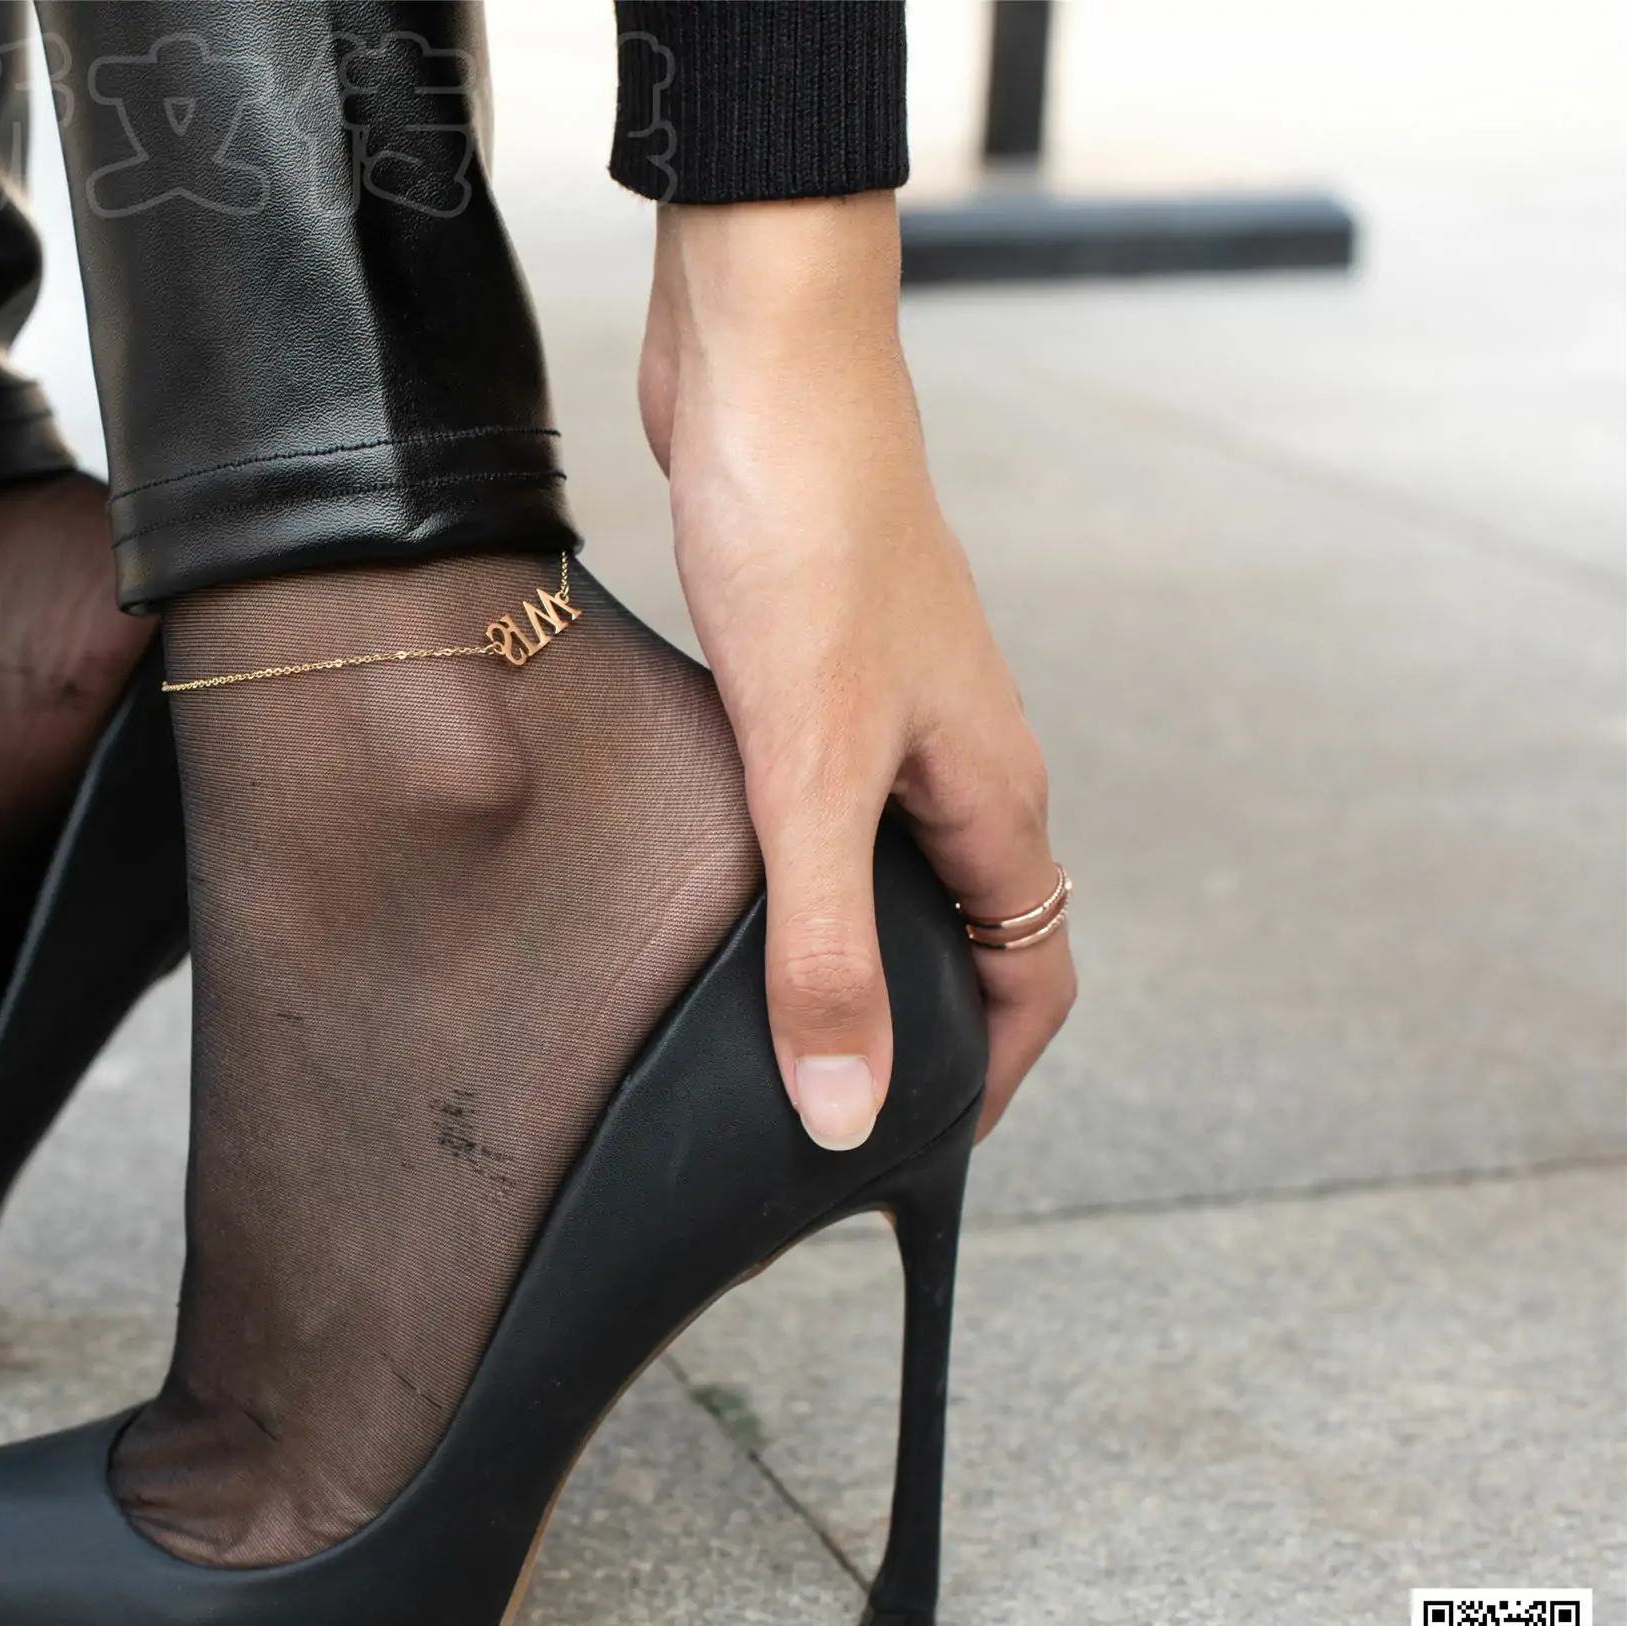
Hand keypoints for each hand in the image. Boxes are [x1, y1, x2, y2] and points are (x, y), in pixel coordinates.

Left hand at [639, 192, 1072, 1145]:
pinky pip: (812, 796)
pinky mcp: (808, 662)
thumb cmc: (807, 541)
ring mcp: (885, 705)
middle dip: (908, 1024)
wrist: (767, 360)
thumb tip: (848, 1115)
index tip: (905, 1159)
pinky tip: (697, 873)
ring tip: (741, 1012)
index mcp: (991, 793)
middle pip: (965, 927)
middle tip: (809, 1105)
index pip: (1034, 977)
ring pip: (883, 860)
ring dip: (839, 940)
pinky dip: (779, 858)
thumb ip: (828, 948)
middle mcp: (955, 755)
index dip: (984, 1079)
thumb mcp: (808, 776)